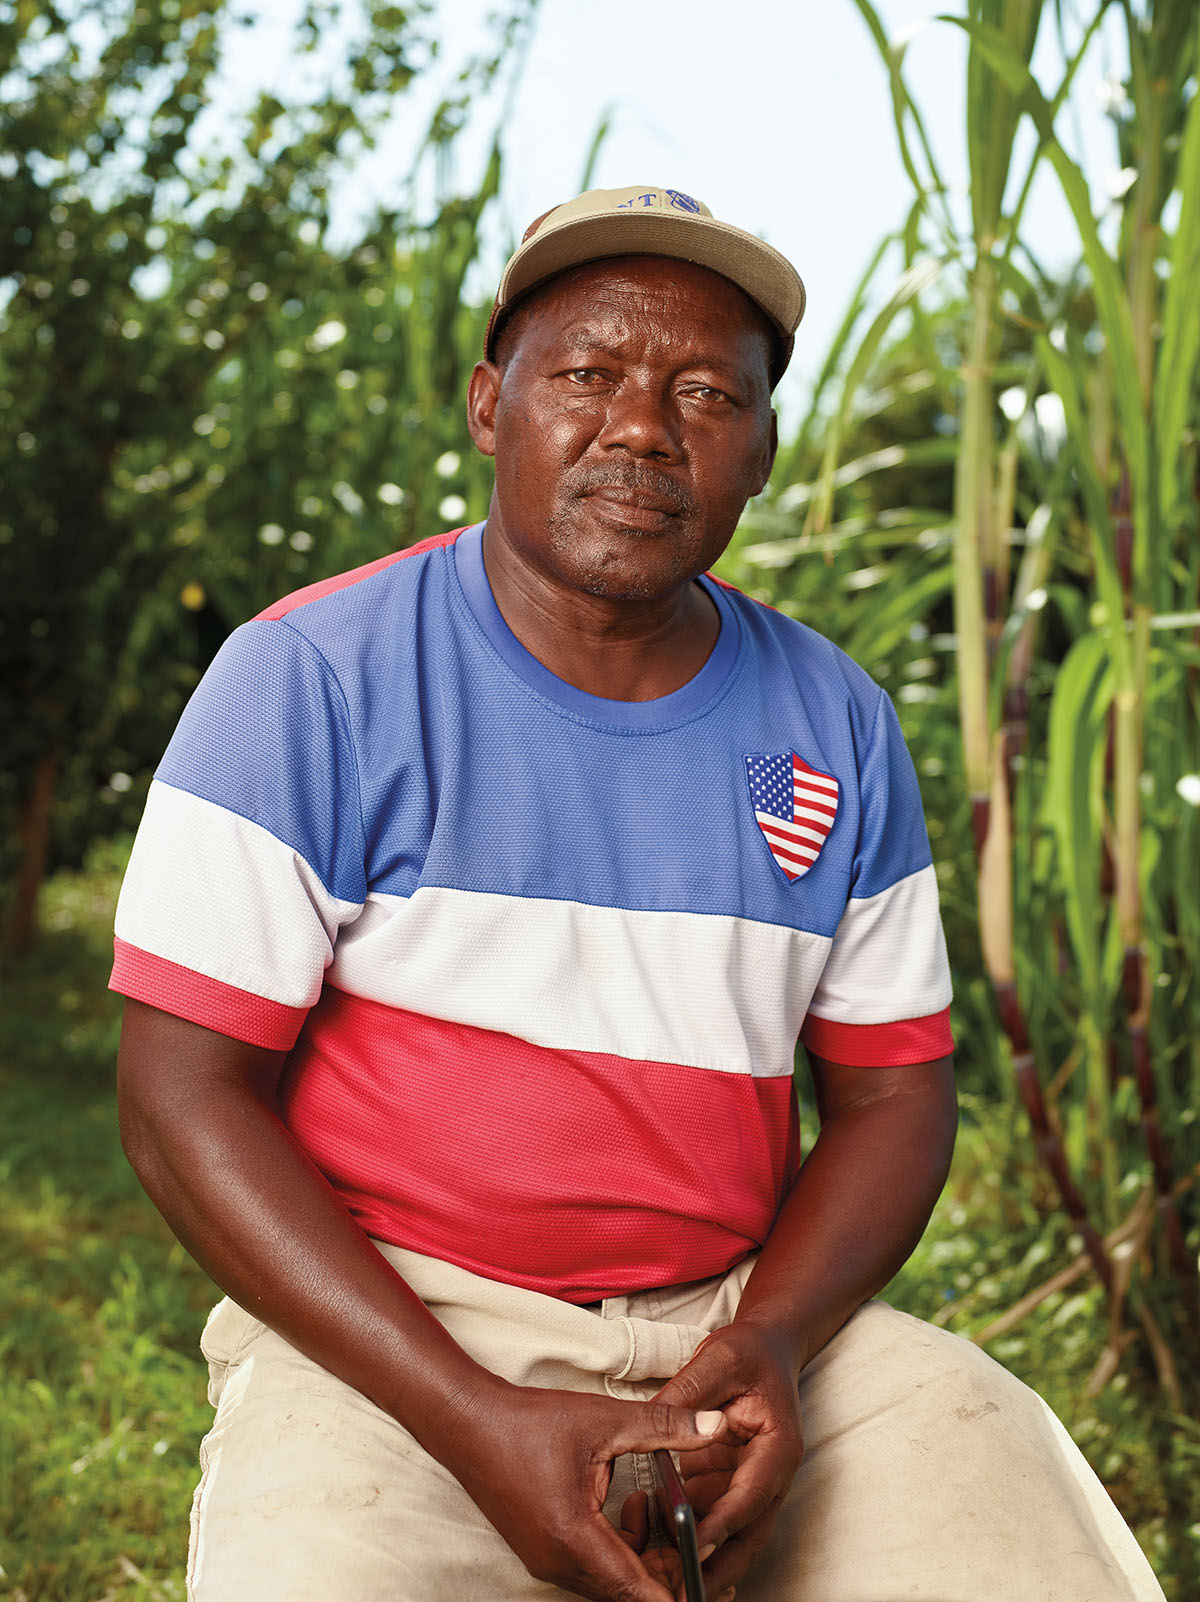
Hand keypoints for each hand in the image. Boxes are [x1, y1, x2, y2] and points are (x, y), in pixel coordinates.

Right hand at [437, 1378, 726, 1601]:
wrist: (469, 1423)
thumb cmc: (530, 1422)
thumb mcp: (604, 1419)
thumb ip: (665, 1426)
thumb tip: (715, 1425)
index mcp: (575, 1538)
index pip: (639, 1592)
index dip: (680, 1589)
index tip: (712, 1580)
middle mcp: (559, 1563)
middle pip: (629, 1593)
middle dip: (668, 1568)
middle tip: (690, 1529)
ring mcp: (547, 1563)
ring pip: (612, 1583)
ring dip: (643, 1557)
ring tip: (650, 1503)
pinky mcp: (543, 1554)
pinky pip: (594, 1570)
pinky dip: (620, 1549)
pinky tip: (628, 1505)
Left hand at [627, 1322, 803, 1598]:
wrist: (766, 1348)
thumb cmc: (749, 1352)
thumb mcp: (718, 1360)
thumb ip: (688, 1394)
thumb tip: (652, 1423)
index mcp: (778, 1447)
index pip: (752, 1495)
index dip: (723, 1523)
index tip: (693, 1546)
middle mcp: (770, 1473)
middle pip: (748, 1533)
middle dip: (717, 1564)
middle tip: (683, 1589)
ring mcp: (750, 1481)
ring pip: (728, 1533)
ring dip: (699, 1551)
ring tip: (662, 1570)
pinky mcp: (729, 1481)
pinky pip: (709, 1514)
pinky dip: (686, 1527)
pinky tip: (655, 1533)